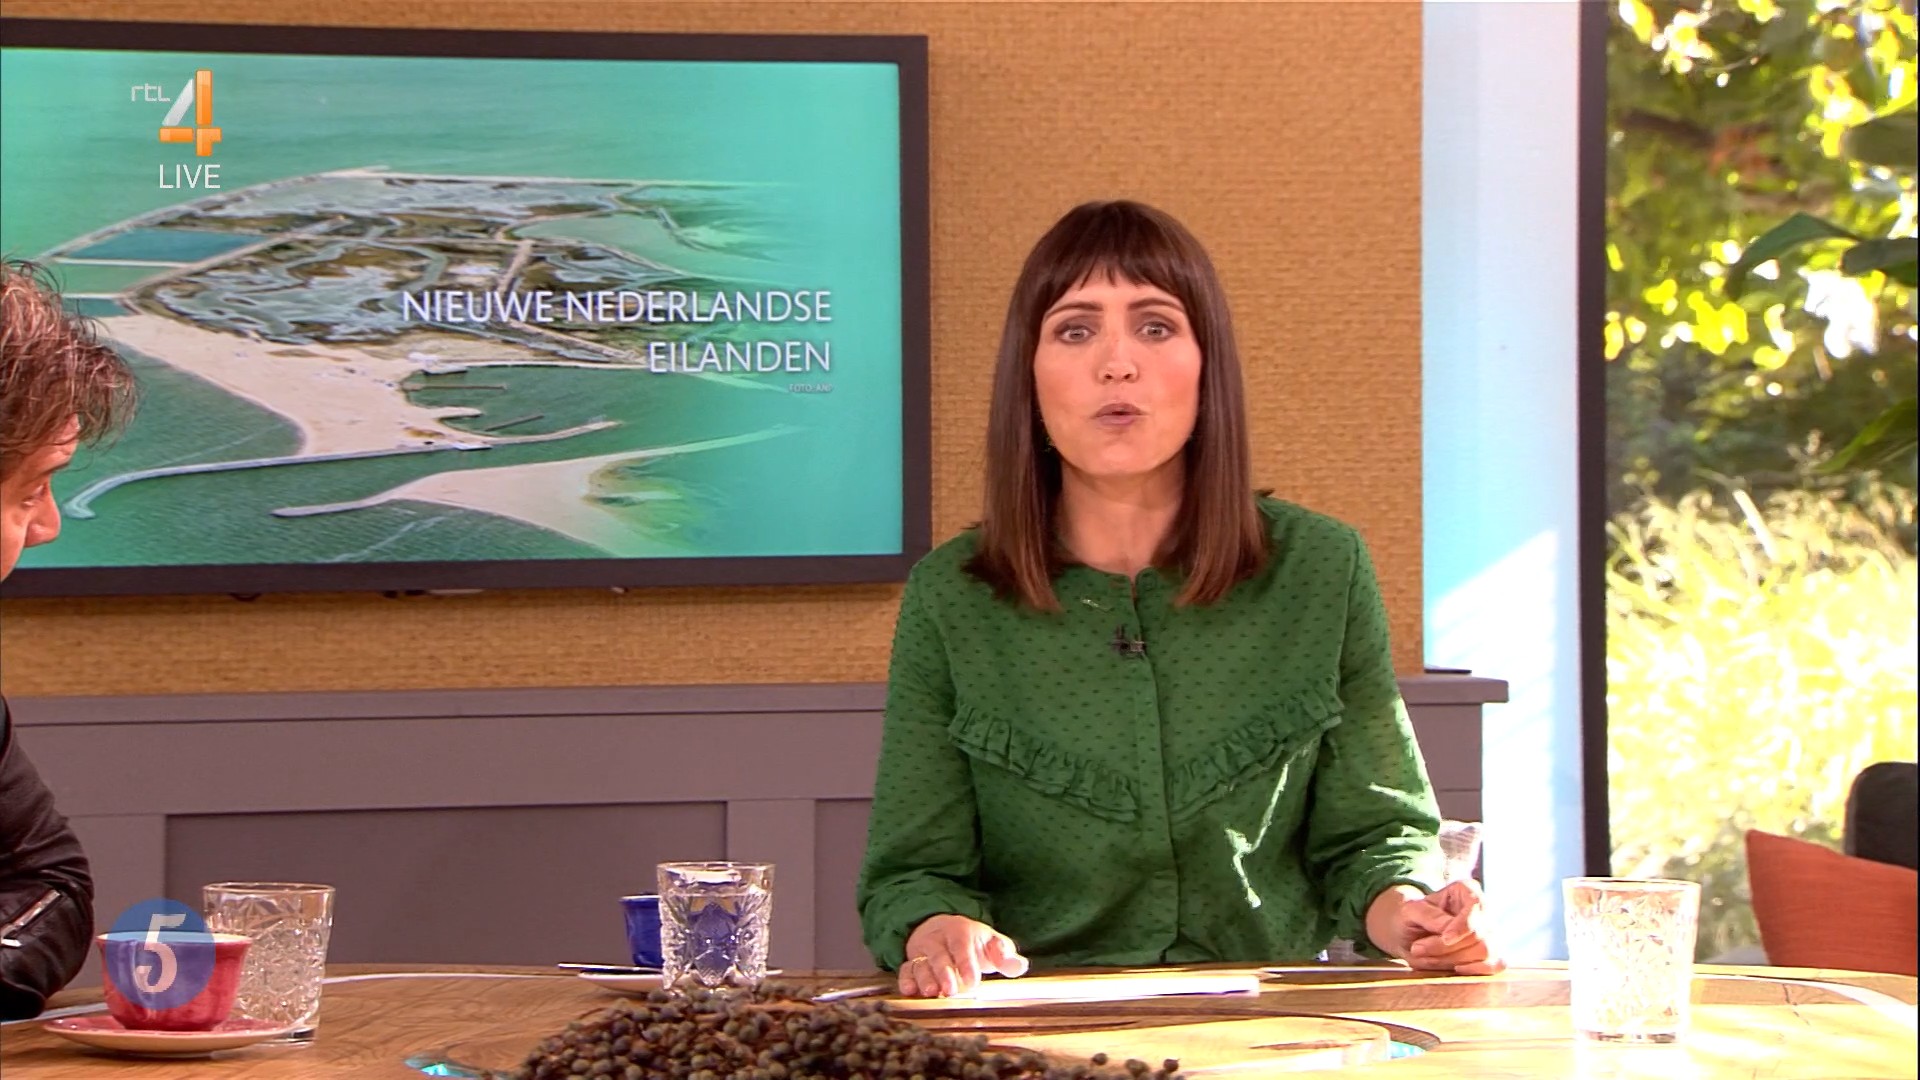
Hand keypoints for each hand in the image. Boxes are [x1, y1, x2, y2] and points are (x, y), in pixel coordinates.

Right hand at [898, 914, 1028, 996]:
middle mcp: (939, 939)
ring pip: (920, 963)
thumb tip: (1020, 965)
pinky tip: (909, 991)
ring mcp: (923, 951)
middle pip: (939, 955)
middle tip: (950, 991)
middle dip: (944, 973)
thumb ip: (1006, 956)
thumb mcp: (992, 944)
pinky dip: (905, 980)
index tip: (972, 982)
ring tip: (930, 993)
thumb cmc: (973, 942)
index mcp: (960, 931)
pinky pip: (905, 970)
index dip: (966, 963)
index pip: (962, 945)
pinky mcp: (911, 963)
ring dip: (924, 979)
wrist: (943, 930)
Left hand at [1389, 879, 1505, 975]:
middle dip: (1447, 948)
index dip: (1463, 926)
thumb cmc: (1410, 917)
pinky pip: (1497, 964)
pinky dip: (1478, 970)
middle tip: (1417, 949)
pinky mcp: (1492, 953)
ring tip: (1427, 958)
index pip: (1476, 905)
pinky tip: (1456, 969)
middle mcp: (1483, 909)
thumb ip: (1429, 917)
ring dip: (1453, 960)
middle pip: (1479, 934)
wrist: (1408, 934)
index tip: (1446, 938)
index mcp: (1466, 889)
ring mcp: (1491, 932)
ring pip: (1485, 952)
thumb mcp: (1410, 911)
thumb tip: (1450, 933)